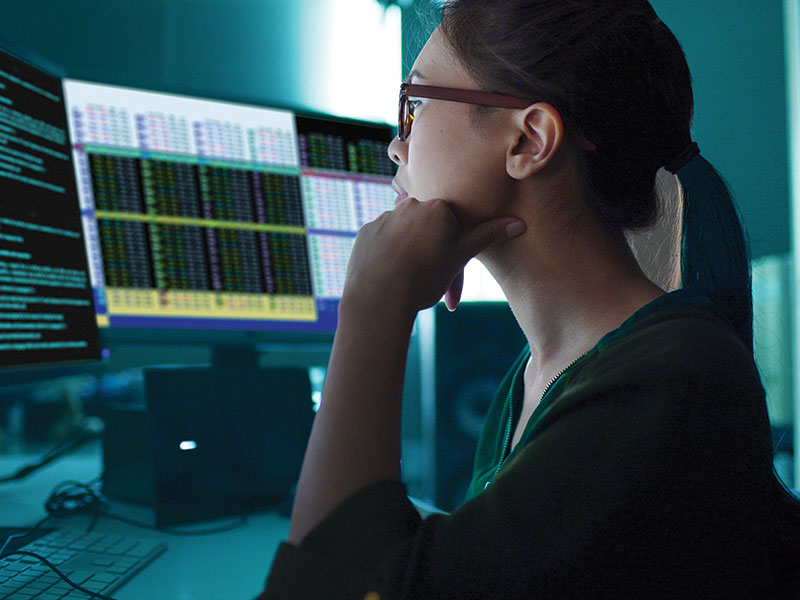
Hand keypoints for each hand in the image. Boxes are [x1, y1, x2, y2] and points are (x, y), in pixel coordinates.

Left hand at [342, 197, 525, 316]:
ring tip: (409, 282)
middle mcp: (409, 206)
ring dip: (410, 253)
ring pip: (404, 234)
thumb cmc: (425, 278)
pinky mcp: (365, 233)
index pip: (452, 222)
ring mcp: (384, 218)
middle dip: (432, 251)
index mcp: (437, 208)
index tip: (450, 270)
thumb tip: (519, 223)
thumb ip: (487, 236)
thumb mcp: (461, 257)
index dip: (454, 248)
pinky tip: (390, 277)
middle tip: (431, 282)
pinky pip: (382, 242)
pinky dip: (388, 256)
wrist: (379, 298)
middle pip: (427, 227)